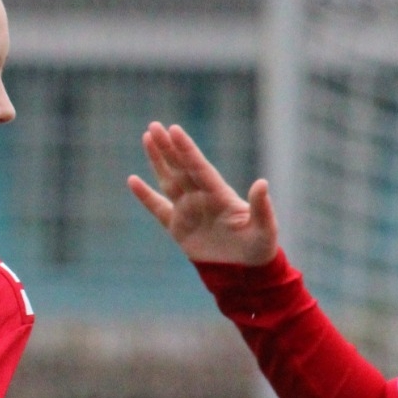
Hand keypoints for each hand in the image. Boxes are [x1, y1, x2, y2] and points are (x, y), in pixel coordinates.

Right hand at [126, 121, 279, 265]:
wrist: (246, 272)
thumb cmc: (259, 248)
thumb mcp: (264, 229)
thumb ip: (261, 207)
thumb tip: (262, 183)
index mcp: (220, 195)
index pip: (199, 167)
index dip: (186, 150)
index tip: (174, 130)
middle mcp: (201, 197)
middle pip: (181, 168)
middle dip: (168, 147)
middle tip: (154, 125)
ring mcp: (188, 211)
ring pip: (169, 180)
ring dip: (158, 161)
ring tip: (147, 138)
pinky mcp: (178, 228)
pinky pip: (158, 208)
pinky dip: (145, 196)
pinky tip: (133, 180)